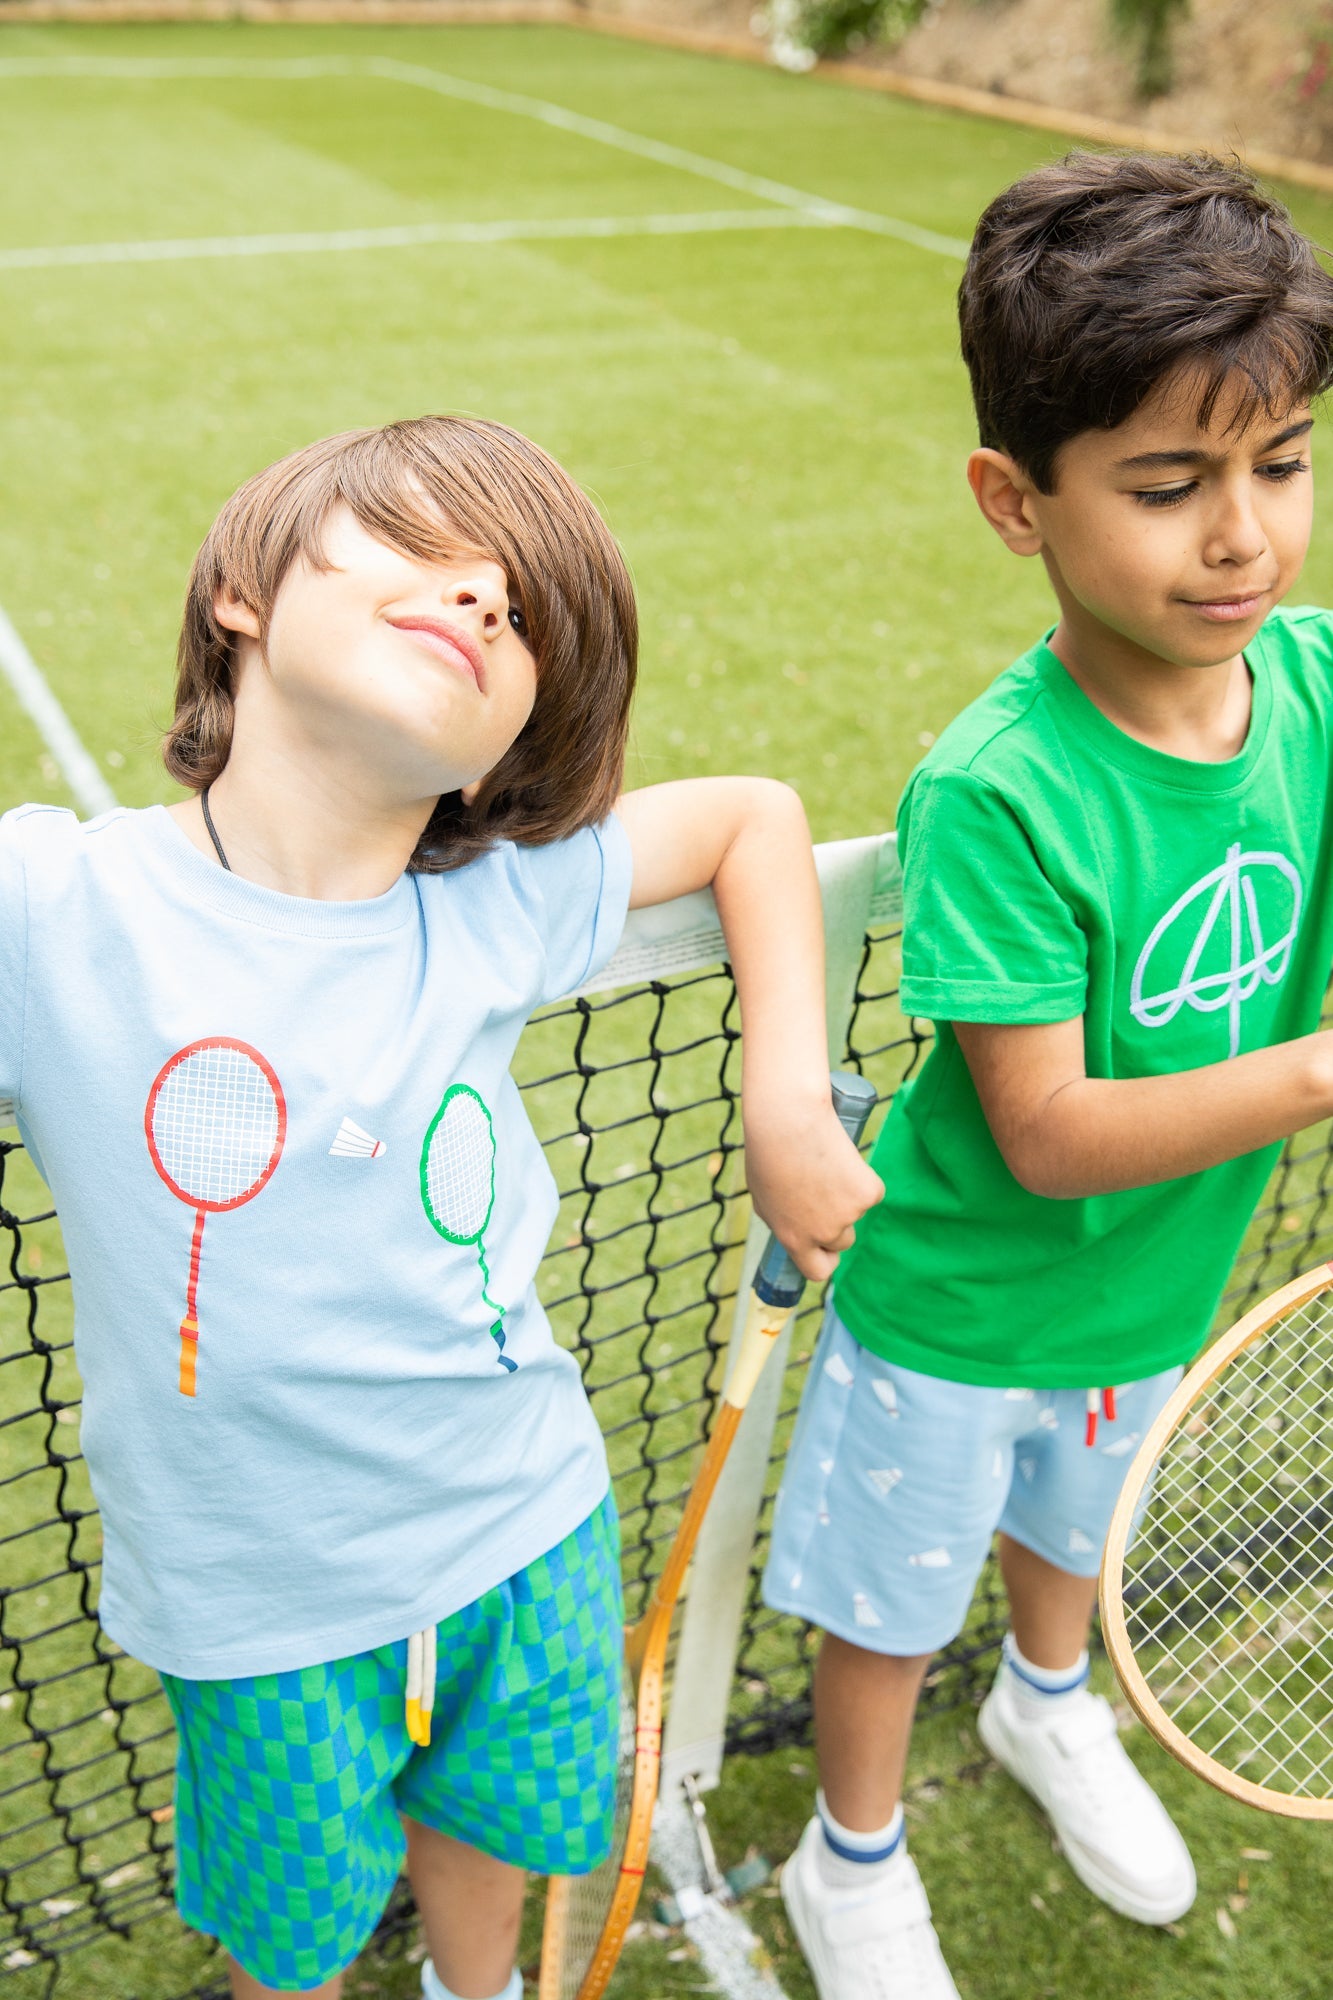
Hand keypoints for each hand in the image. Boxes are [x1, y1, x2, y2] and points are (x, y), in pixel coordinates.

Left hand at [744, 1093, 883, 1283]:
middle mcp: (822, 1234)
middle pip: (842, 1240)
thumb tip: (793, 1228)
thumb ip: (781, 1219)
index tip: (826, 1248)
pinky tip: (841, 1156)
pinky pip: (871, 1190)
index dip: (824, 1259)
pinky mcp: (868, 1193)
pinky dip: (862, 1176)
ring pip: (856, 1211)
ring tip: (825, 1164)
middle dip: (838, 1221)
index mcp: (793, 1238)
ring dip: (848, 1194)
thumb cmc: (768, 1151)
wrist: (788, 1120)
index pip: (817, 1271)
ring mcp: (848, 1215)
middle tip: (826, 1189)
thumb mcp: (762, 1196)